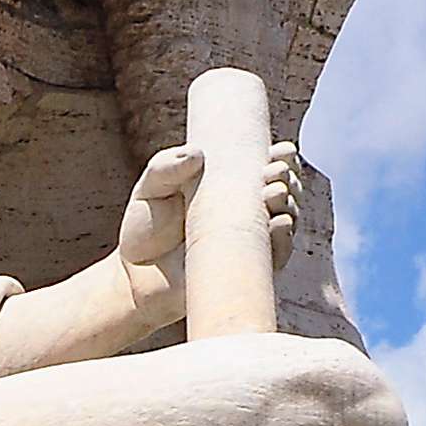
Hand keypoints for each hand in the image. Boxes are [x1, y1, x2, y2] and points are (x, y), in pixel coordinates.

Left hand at [115, 141, 306, 286]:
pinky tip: (279, 224)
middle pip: (284, 190)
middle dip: (287, 178)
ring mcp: (250, 241)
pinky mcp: (248, 271)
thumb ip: (165, 167)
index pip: (265, 167)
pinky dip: (282, 239)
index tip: (280, 150)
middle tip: (274, 172)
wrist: (136, 276)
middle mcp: (247, 212)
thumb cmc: (146, 227)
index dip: (281, 158)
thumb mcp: (150, 188)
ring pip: (286, 219)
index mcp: (230, 186)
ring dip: (288, 204)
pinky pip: (276, 256)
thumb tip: (197, 154)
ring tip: (273, 193)